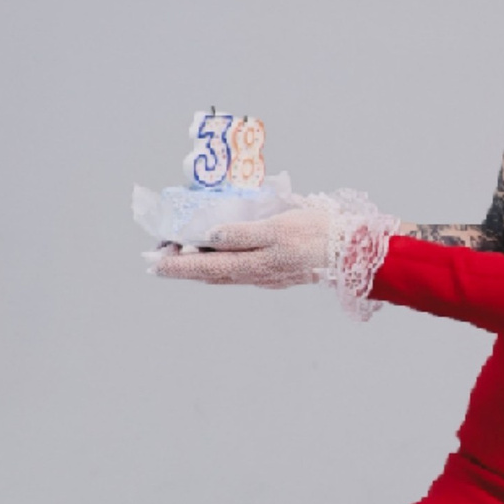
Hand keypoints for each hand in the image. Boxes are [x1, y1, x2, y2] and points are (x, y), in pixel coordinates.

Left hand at [148, 199, 334, 286]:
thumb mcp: (276, 226)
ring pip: (223, 274)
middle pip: (209, 273)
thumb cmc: (315, 234)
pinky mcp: (275, 273)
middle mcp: (254, 274)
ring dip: (199, 267)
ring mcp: (265, 276)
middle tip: (156, 261)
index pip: (205, 265)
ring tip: (178, 259)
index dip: (178, 264)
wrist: (350, 251)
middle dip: (182, 267)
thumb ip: (242, 233)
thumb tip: (210, 235)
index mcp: (253, 263)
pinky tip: (217, 260)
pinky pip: (238, 272)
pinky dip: (220, 266)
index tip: (153, 263)